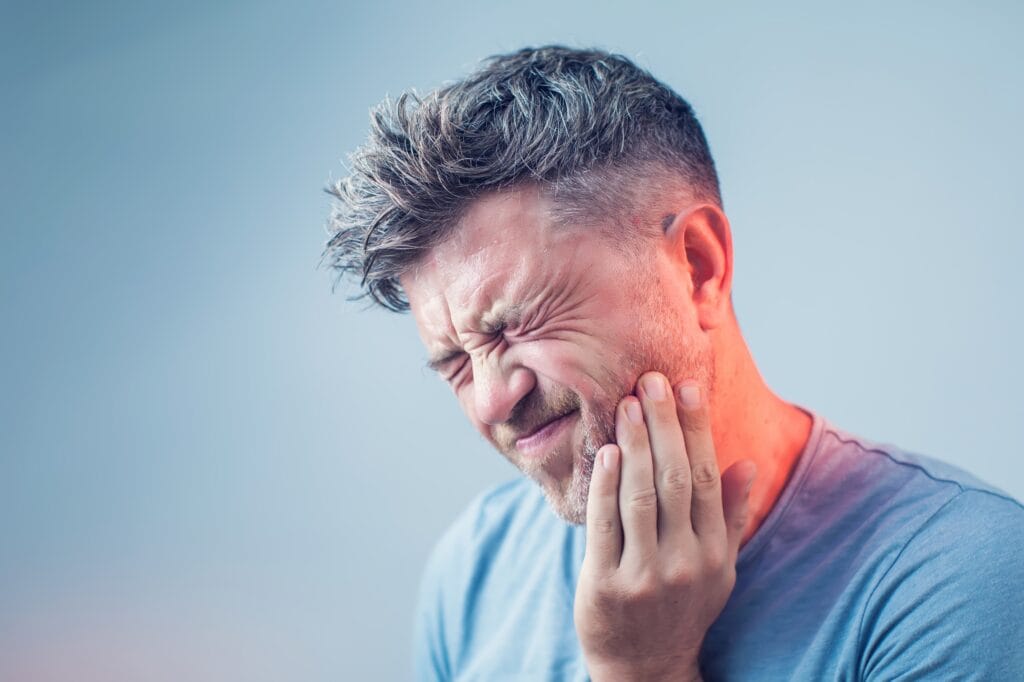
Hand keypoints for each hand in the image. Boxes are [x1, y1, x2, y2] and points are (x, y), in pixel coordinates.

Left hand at [574, 372, 755, 681]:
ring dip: (635, 446)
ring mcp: (646, 576)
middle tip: (651, 380)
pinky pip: (605, 526)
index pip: (708, 478)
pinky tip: (606, 451)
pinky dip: (605, 486)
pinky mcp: (606, 586)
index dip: (697, 429)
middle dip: (664, 425)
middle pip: (676, 480)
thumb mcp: (720, 568)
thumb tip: (747, 462)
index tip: (688, 386)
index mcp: (715, 552)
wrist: (646, 668)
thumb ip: (731, 515)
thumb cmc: (683, 607)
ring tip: (627, 404)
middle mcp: (686, 562)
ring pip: (641, 498)